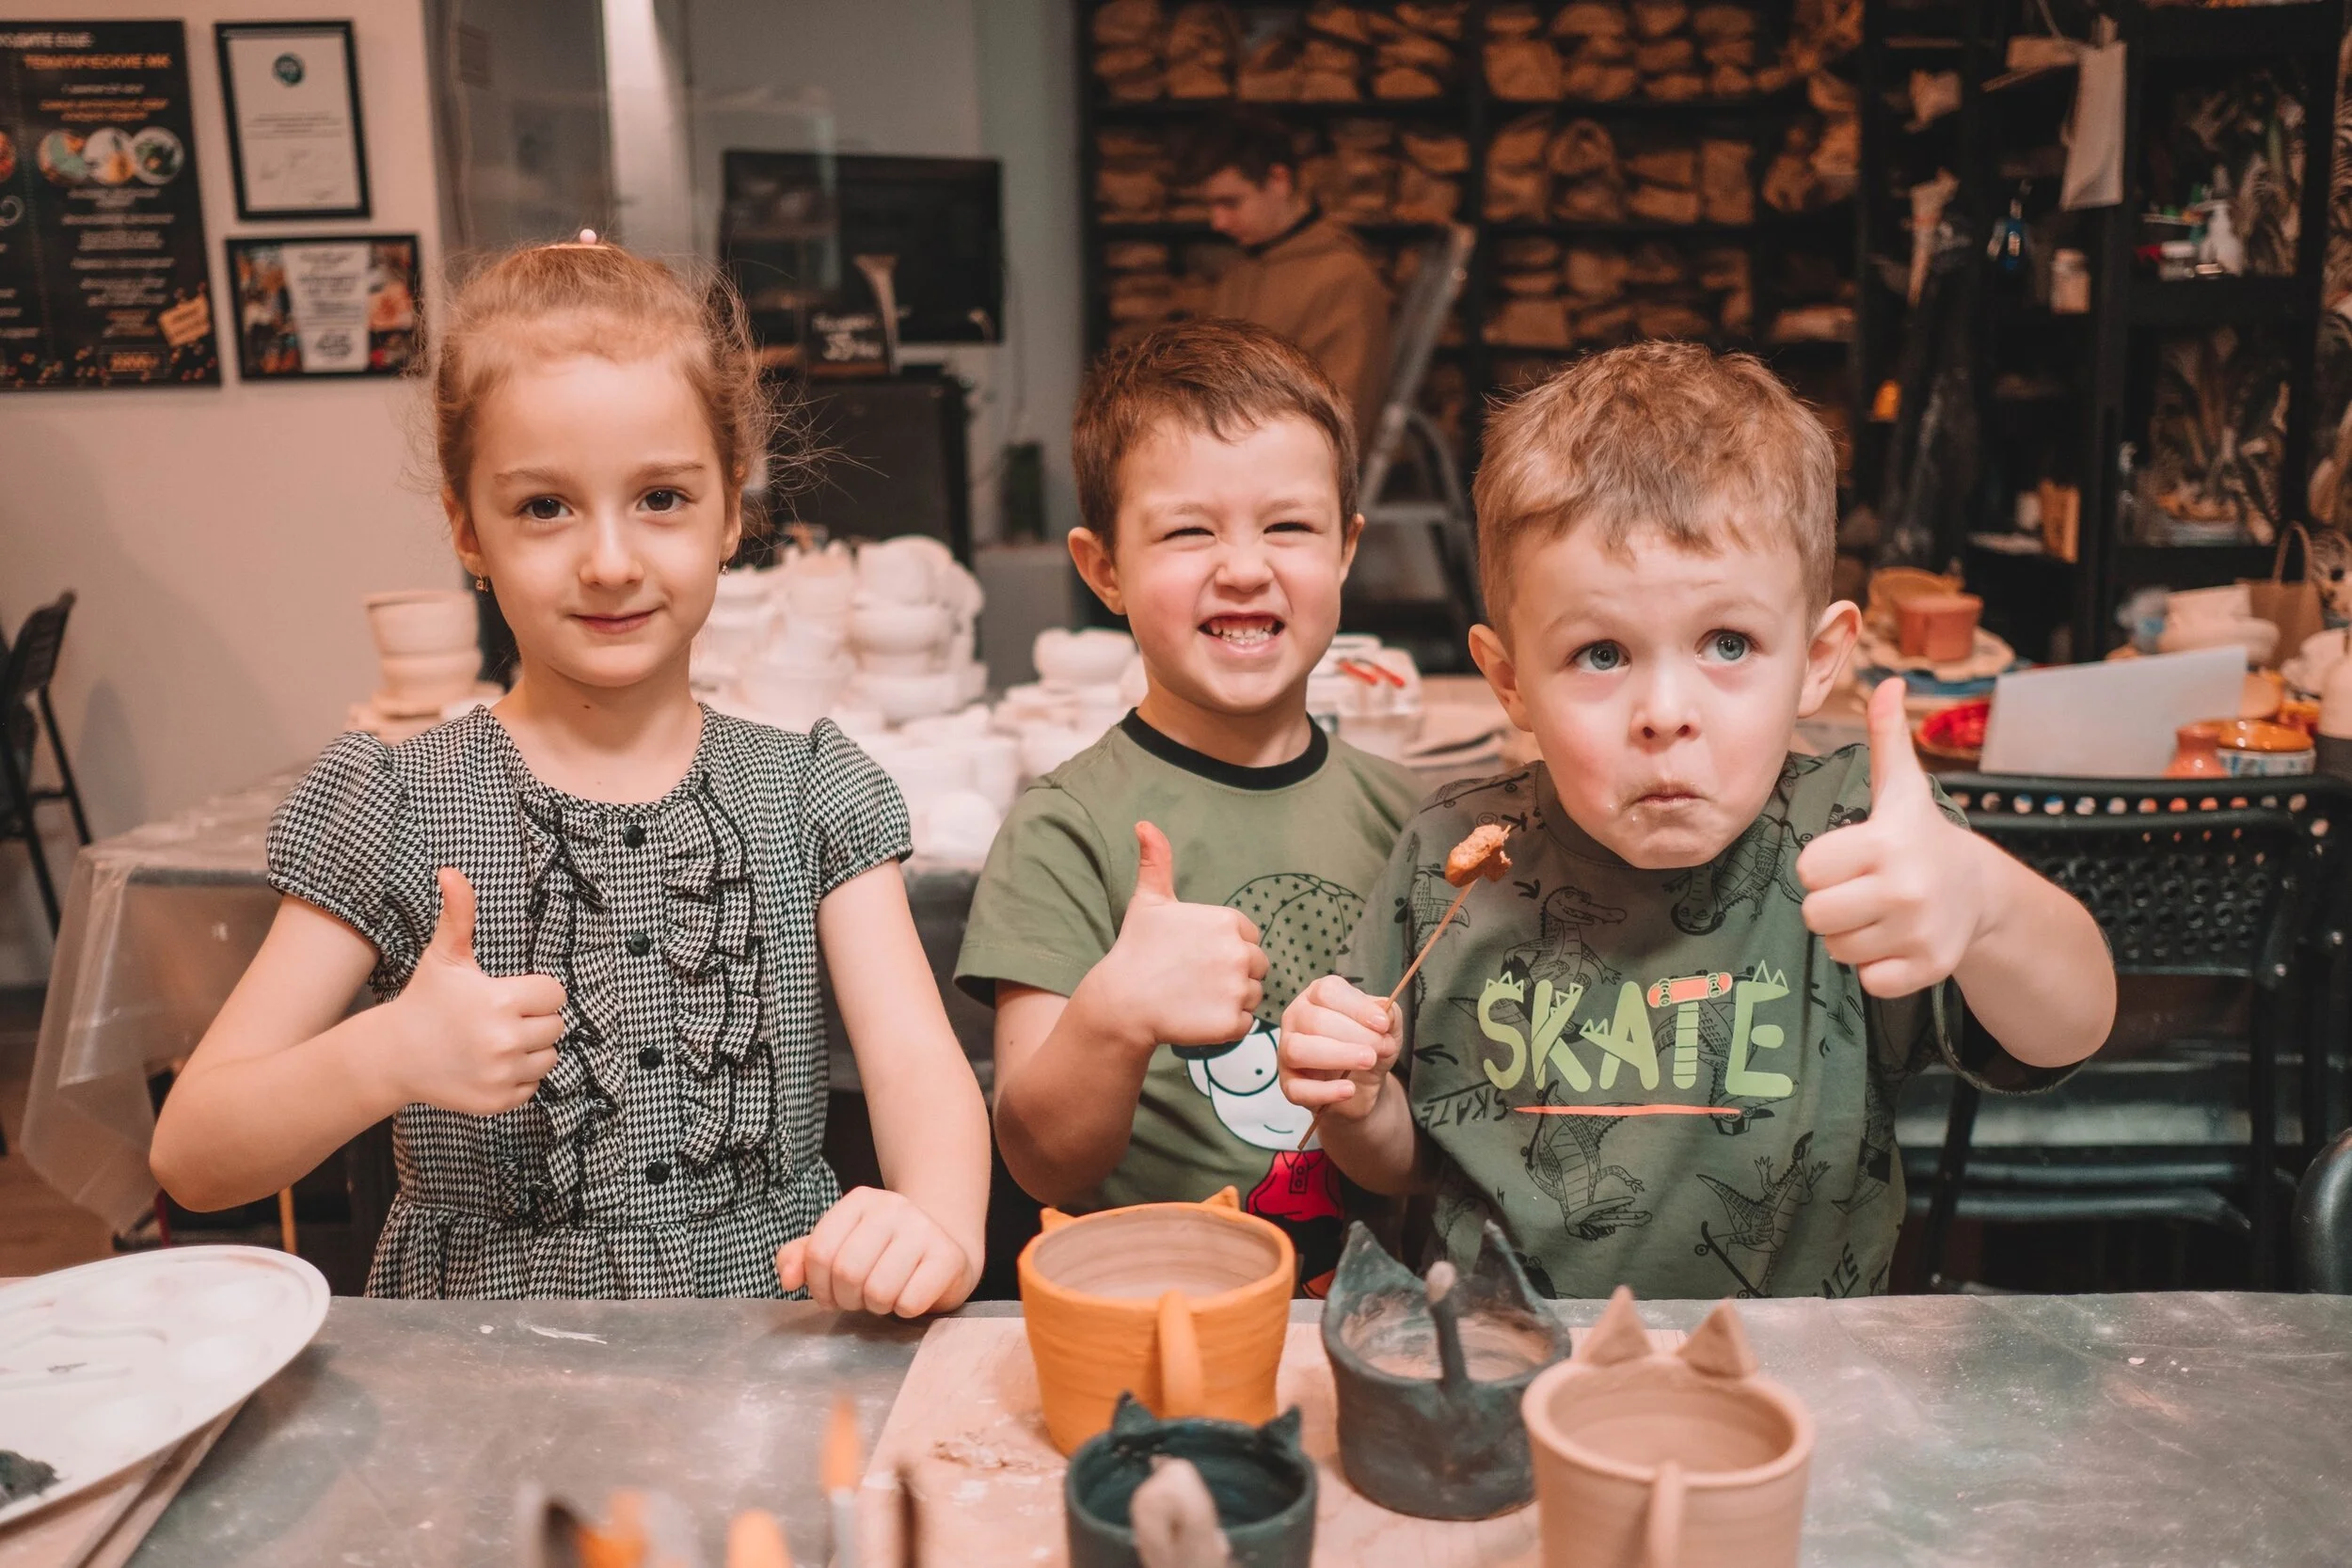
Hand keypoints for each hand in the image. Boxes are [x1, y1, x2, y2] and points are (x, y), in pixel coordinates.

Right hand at [382, 868, 566, 1113]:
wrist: (392, 1056)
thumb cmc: (424, 1001)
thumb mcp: (444, 956)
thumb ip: (458, 913)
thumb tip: (451, 871)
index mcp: (500, 1001)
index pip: (555, 994)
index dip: (536, 991)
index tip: (511, 993)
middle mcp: (504, 1041)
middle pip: (556, 1026)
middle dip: (534, 1019)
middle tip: (500, 1017)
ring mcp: (501, 1075)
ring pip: (550, 1057)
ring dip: (531, 1049)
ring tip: (496, 1040)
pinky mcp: (497, 1101)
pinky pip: (533, 1087)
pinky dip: (517, 1077)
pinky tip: (489, 1064)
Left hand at [775, 1187, 975, 1315]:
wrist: (946, 1250)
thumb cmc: (884, 1254)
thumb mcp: (840, 1248)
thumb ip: (802, 1258)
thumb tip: (788, 1280)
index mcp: (860, 1201)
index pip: (819, 1251)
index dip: (818, 1286)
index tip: (831, 1294)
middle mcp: (893, 1207)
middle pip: (847, 1271)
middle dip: (847, 1299)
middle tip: (859, 1299)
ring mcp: (924, 1229)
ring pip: (878, 1290)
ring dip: (876, 1307)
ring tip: (885, 1297)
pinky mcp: (948, 1256)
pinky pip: (910, 1301)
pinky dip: (905, 1311)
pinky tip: (911, 1296)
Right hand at [1083, 822, 1268, 1052]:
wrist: (1120, 1002)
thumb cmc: (1136, 949)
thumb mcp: (1149, 901)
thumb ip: (1156, 861)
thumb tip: (1144, 824)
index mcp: (1227, 921)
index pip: (1249, 937)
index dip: (1226, 948)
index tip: (1198, 956)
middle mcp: (1238, 952)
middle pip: (1256, 966)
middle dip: (1233, 973)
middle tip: (1196, 980)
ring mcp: (1236, 988)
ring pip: (1253, 995)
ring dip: (1231, 999)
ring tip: (1196, 998)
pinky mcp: (1231, 1021)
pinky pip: (1244, 1023)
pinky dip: (1225, 1025)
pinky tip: (1197, 1017)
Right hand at [1277, 975, 1402, 1121]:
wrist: (1364, 1084)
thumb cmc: (1369, 1045)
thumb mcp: (1388, 1027)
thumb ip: (1389, 1015)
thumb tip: (1383, 1012)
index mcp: (1317, 996)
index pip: (1328, 992)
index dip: (1357, 1007)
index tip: (1382, 1024)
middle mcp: (1296, 1018)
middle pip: (1315, 1020)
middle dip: (1354, 1035)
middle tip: (1380, 1048)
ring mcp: (1287, 1051)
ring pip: (1298, 1050)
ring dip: (1337, 1056)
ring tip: (1367, 1062)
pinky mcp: (1289, 1084)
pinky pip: (1297, 1089)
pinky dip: (1325, 1090)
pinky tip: (1348, 1090)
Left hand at [1798, 680, 1989, 997]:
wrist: (1982, 892)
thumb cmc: (1923, 837)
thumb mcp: (1902, 789)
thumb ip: (1887, 738)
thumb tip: (1888, 681)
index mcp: (1888, 841)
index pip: (1809, 870)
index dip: (1823, 866)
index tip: (1850, 859)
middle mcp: (1905, 888)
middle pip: (1816, 915)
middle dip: (1832, 905)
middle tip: (1861, 891)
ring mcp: (1919, 931)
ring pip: (1838, 949)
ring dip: (1852, 935)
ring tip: (1881, 913)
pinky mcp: (1928, 969)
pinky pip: (1867, 979)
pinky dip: (1876, 966)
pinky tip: (1897, 940)